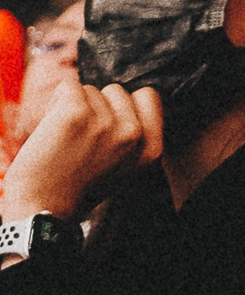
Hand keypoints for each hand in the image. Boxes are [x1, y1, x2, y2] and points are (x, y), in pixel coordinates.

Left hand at [0, 74, 161, 225]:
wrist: (44, 207)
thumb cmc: (79, 188)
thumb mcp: (126, 167)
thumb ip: (136, 135)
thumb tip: (129, 97)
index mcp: (151, 148)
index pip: (148, 96)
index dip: (124, 105)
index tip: (107, 126)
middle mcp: (133, 134)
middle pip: (117, 90)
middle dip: (98, 106)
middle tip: (83, 138)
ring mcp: (106, 123)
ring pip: (91, 89)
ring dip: (75, 107)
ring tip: (66, 137)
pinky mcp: (76, 114)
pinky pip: (68, 87)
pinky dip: (55, 102)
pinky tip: (53, 128)